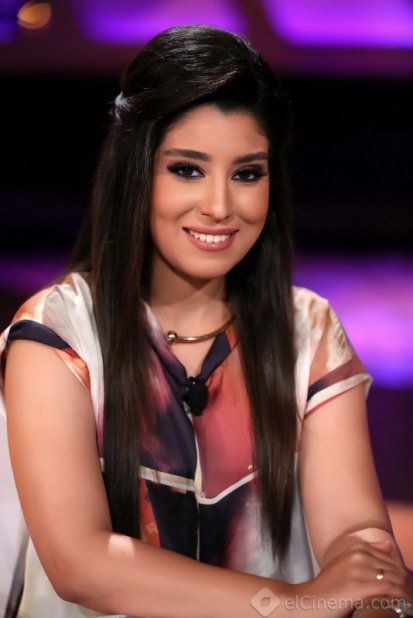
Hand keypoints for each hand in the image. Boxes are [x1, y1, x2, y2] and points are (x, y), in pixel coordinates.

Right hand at [296, 539, 412, 616]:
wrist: (309, 600)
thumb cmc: (328, 587)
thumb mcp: (346, 563)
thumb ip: (367, 553)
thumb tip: (388, 545)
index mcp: (356, 546)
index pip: (391, 558)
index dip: (401, 573)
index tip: (405, 586)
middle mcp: (358, 554)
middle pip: (395, 568)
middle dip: (406, 583)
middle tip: (408, 595)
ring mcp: (358, 569)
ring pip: (396, 579)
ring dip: (406, 592)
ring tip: (407, 602)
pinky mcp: (359, 586)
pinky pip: (390, 590)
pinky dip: (401, 598)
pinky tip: (401, 605)